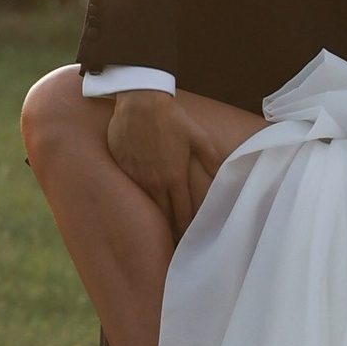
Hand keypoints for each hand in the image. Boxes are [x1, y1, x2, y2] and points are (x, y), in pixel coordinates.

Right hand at [105, 89, 252, 236]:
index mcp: (174, 177)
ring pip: (145, 206)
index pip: (181, 215)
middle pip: (163, 216)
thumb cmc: (172, 118)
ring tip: (158, 230)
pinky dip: (137, 197)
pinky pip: (130, 189)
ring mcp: (135, 176)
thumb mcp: (198, 137)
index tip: (188, 243)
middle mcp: (154, 182)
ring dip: (153, 218)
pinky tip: (139, 204)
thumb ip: (211, 159)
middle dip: (170, 231)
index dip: (185, 232)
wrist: (141, 101)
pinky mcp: (122, 167)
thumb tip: (225, 175)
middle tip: (175, 244)